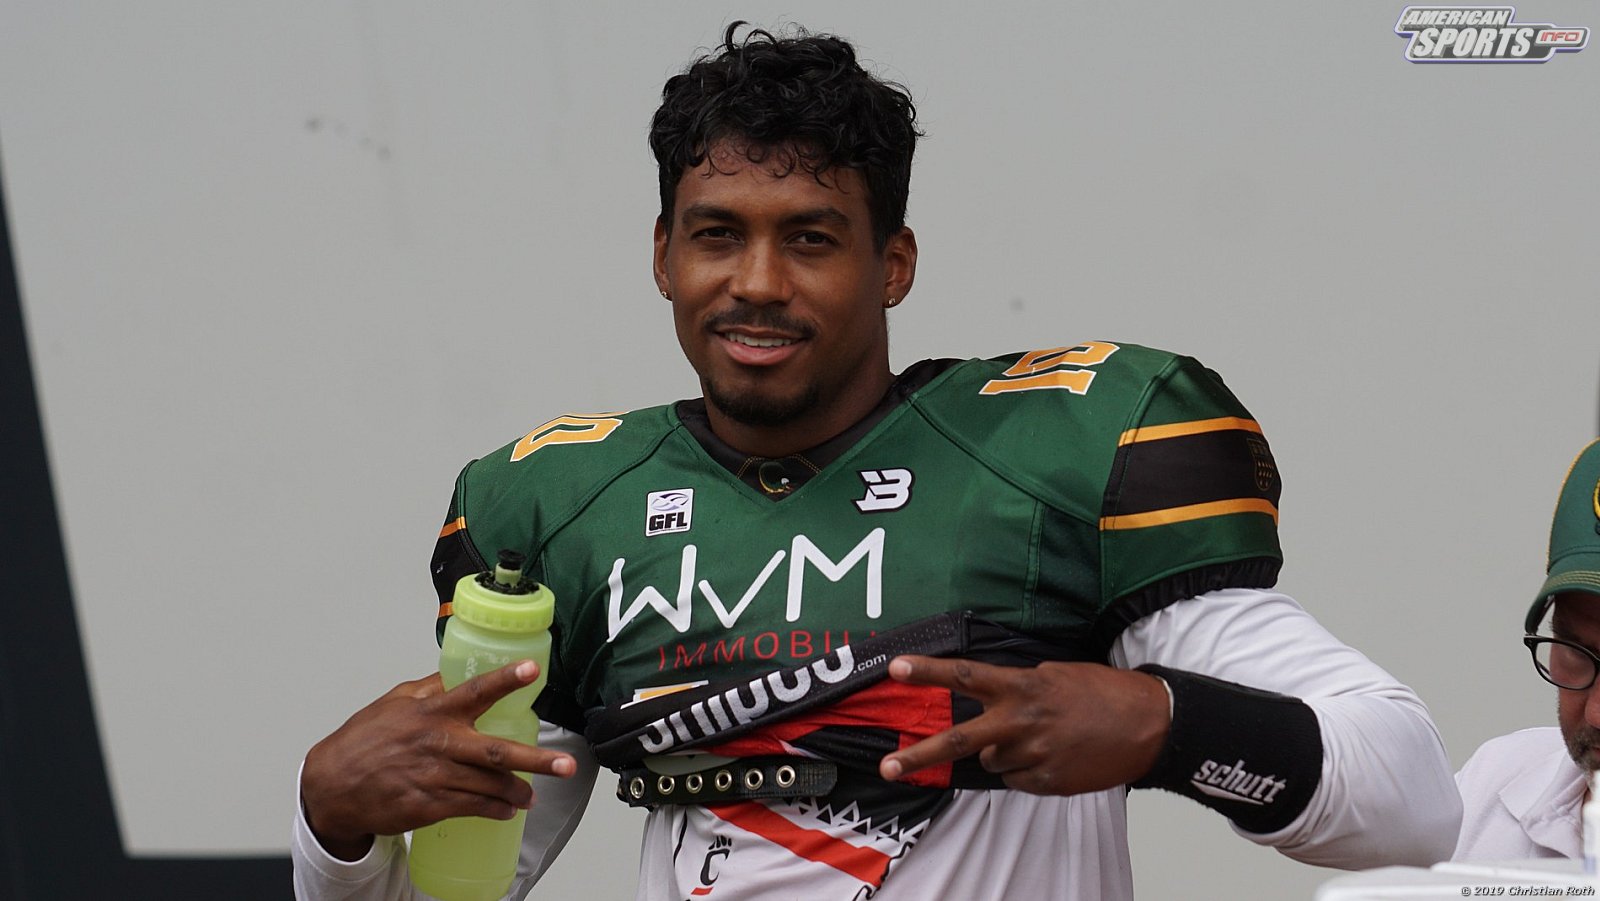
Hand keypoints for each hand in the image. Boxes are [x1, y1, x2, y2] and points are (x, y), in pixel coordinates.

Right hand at [300, 660, 574, 860]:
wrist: (331, 786)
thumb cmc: (364, 740)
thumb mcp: (394, 702)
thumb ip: (429, 688)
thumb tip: (457, 672)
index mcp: (431, 712)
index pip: (475, 691)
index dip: (505, 679)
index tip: (532, 670)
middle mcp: (437, 743)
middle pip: (495, 752)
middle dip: (535, 760)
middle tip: (565, 765)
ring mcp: (434, 777)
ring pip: (487, 785)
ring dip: (516, 792)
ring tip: (532, 796)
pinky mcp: (427, 806)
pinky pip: (470, 809)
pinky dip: (493, 811)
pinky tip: (506, 811)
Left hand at [877, 656, 1169, 795]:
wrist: (1150, 724)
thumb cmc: (1103, 693)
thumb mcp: (1057, 675)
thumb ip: (1019, 688)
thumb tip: (991, 707)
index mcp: (1023, 686)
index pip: (965, 675)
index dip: (928, 671)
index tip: (895, 667)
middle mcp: (1022, 721)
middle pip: (959, 740)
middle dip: (919, 755)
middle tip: (888, 766)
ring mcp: (1034, 754)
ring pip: (991, 760)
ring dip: (1003, 751)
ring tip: (1040, 737)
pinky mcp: (1048, 781)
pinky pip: (1016, 779)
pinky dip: (1025, 770)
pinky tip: (1052, 755)